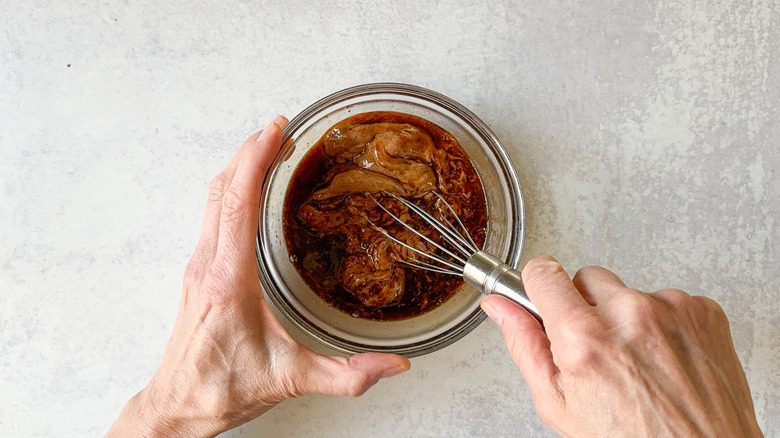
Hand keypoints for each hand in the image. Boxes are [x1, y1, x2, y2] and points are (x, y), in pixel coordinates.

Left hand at [108, 117, 409, 436]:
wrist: (179, 405)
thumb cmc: (224, 388)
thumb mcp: (292, 381)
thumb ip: (348, 376)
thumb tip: (395, 365)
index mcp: (229, 281)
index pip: (238, 203)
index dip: (255, 161)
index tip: (274, 132)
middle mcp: (208, 265)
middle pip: (222, 189)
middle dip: (249, 151)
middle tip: (280, 129)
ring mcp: (199, 265)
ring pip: (212, 198)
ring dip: (238, 167)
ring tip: (267, 147)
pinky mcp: (200, 271)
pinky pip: (212, 214)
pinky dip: (232, 188)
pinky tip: (250, 188)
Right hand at [481, 255, 761, 436]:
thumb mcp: (559, 406)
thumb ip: (525, 346)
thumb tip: (501, 307)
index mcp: (584, 337)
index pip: (544, 272)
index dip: (537, 285)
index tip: (541, 294)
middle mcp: (629, 313)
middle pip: (586, 278)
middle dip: (584, 307)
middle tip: (597, 350)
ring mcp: (671, 308)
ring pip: (628, 290)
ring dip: (626, 317)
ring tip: (637, 361)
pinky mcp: (704, 310)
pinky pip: (668, 300)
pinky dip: (663, 324)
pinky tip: (664, 359)